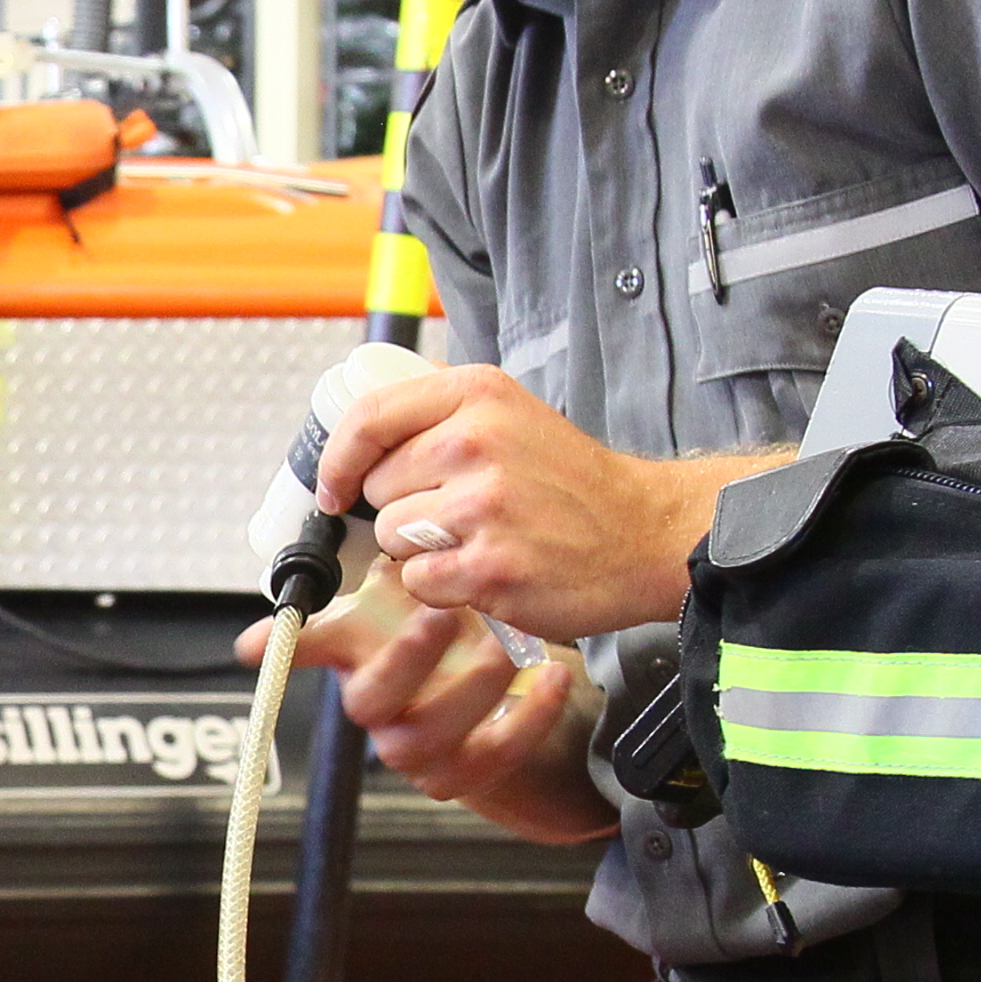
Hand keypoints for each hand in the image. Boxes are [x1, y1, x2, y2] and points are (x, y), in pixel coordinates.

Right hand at [238, 566, 616, 844]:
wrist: (522, 701)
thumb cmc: (466, 639)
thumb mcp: (430, 589)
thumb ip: (407, 554)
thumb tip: (383, 485)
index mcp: (361, 656)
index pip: (305, 651)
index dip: (279, 647)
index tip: (254, 644)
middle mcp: (380, 707)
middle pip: (365, 702)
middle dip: (404, 658)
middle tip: (443, 614)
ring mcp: (416, 749)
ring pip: (420, 740)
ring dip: (468, 689)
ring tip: (512, 646)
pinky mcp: (463, 776)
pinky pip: (488, 757)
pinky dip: (527, 719)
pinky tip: (554, 676)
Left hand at [312, 366, 769, 642]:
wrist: (644, 533)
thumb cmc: (572, 483)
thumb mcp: (512, 415)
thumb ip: (442, 416)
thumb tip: (361, 436)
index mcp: (476, 395)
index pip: (369, 418)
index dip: (339, 460)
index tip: (336, 486)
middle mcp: (476, 441)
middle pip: (378, 488)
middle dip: (404, 509)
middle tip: (460, 515)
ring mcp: (482, 505)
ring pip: (393, 537)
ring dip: (421, 551)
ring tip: (477, 542)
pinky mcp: (490, 565)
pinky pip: (419, 581)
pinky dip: (443, 586)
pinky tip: (485, 571)